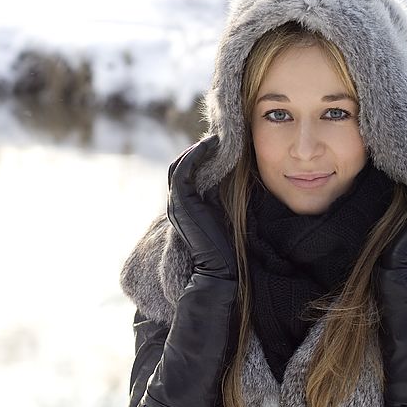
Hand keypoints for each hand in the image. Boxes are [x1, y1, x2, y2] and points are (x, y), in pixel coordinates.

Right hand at [167, 135, 236, 280]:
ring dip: (196, 150)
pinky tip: (211, 146)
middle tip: (217, 138)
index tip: (218, 145)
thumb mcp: (222, 212)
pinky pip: (183, 171)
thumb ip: (220, 194)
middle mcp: (176, 204)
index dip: (199, 157)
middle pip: (179, 167)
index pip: (185, 174)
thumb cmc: (227, 245)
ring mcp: (176, 203)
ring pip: (179, 166)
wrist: (220, 268)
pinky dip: (195, 155)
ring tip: (215, 139)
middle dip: (196, 151)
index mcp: (185, 206)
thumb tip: (230, 172)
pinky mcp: (181, 203)